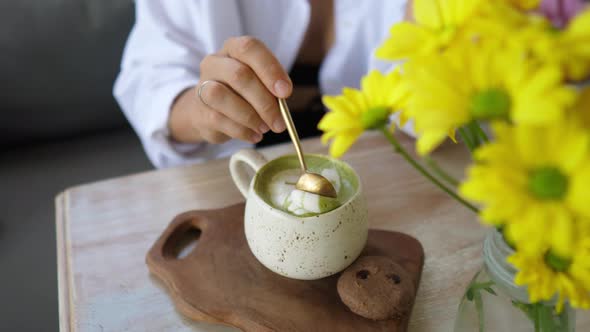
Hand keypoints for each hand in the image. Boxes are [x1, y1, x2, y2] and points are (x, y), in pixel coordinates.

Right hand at [169, 36, 291, 143]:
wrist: (209, 111)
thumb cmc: (243, 93)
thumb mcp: (260, 83)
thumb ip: (272, 87)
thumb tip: (281, 101)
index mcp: (233, 49)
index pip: (249, 48)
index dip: (270, 69)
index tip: (286, 92)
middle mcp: (214, 63)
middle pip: (238, 75)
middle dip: (264, 101)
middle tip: (279, 121)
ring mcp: (202, 86)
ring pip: (221, 96)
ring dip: (249, 116)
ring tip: (265, 128)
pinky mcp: (199, 111)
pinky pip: (219, 120)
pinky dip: (242, 131)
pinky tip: (254, 135)